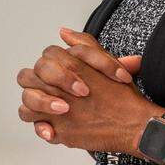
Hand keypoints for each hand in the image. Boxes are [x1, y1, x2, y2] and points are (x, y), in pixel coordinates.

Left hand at [17, 28, 158, 152]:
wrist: (136, 124)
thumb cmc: (122, 95)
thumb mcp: (107, 61)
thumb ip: (84, 44)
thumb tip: (63, 32)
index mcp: (71, 66)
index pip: (45, 57)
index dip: (55, 65)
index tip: (71, 76)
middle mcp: (60, 88)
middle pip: (29, 77)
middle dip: (39, 81)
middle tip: (57, 90)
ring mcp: (57, 111)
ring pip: (28, 101)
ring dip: (37, 103)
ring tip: (57, 107)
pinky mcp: (59, 131)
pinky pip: (37, 126)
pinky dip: (41, 127)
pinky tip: (53, 127)